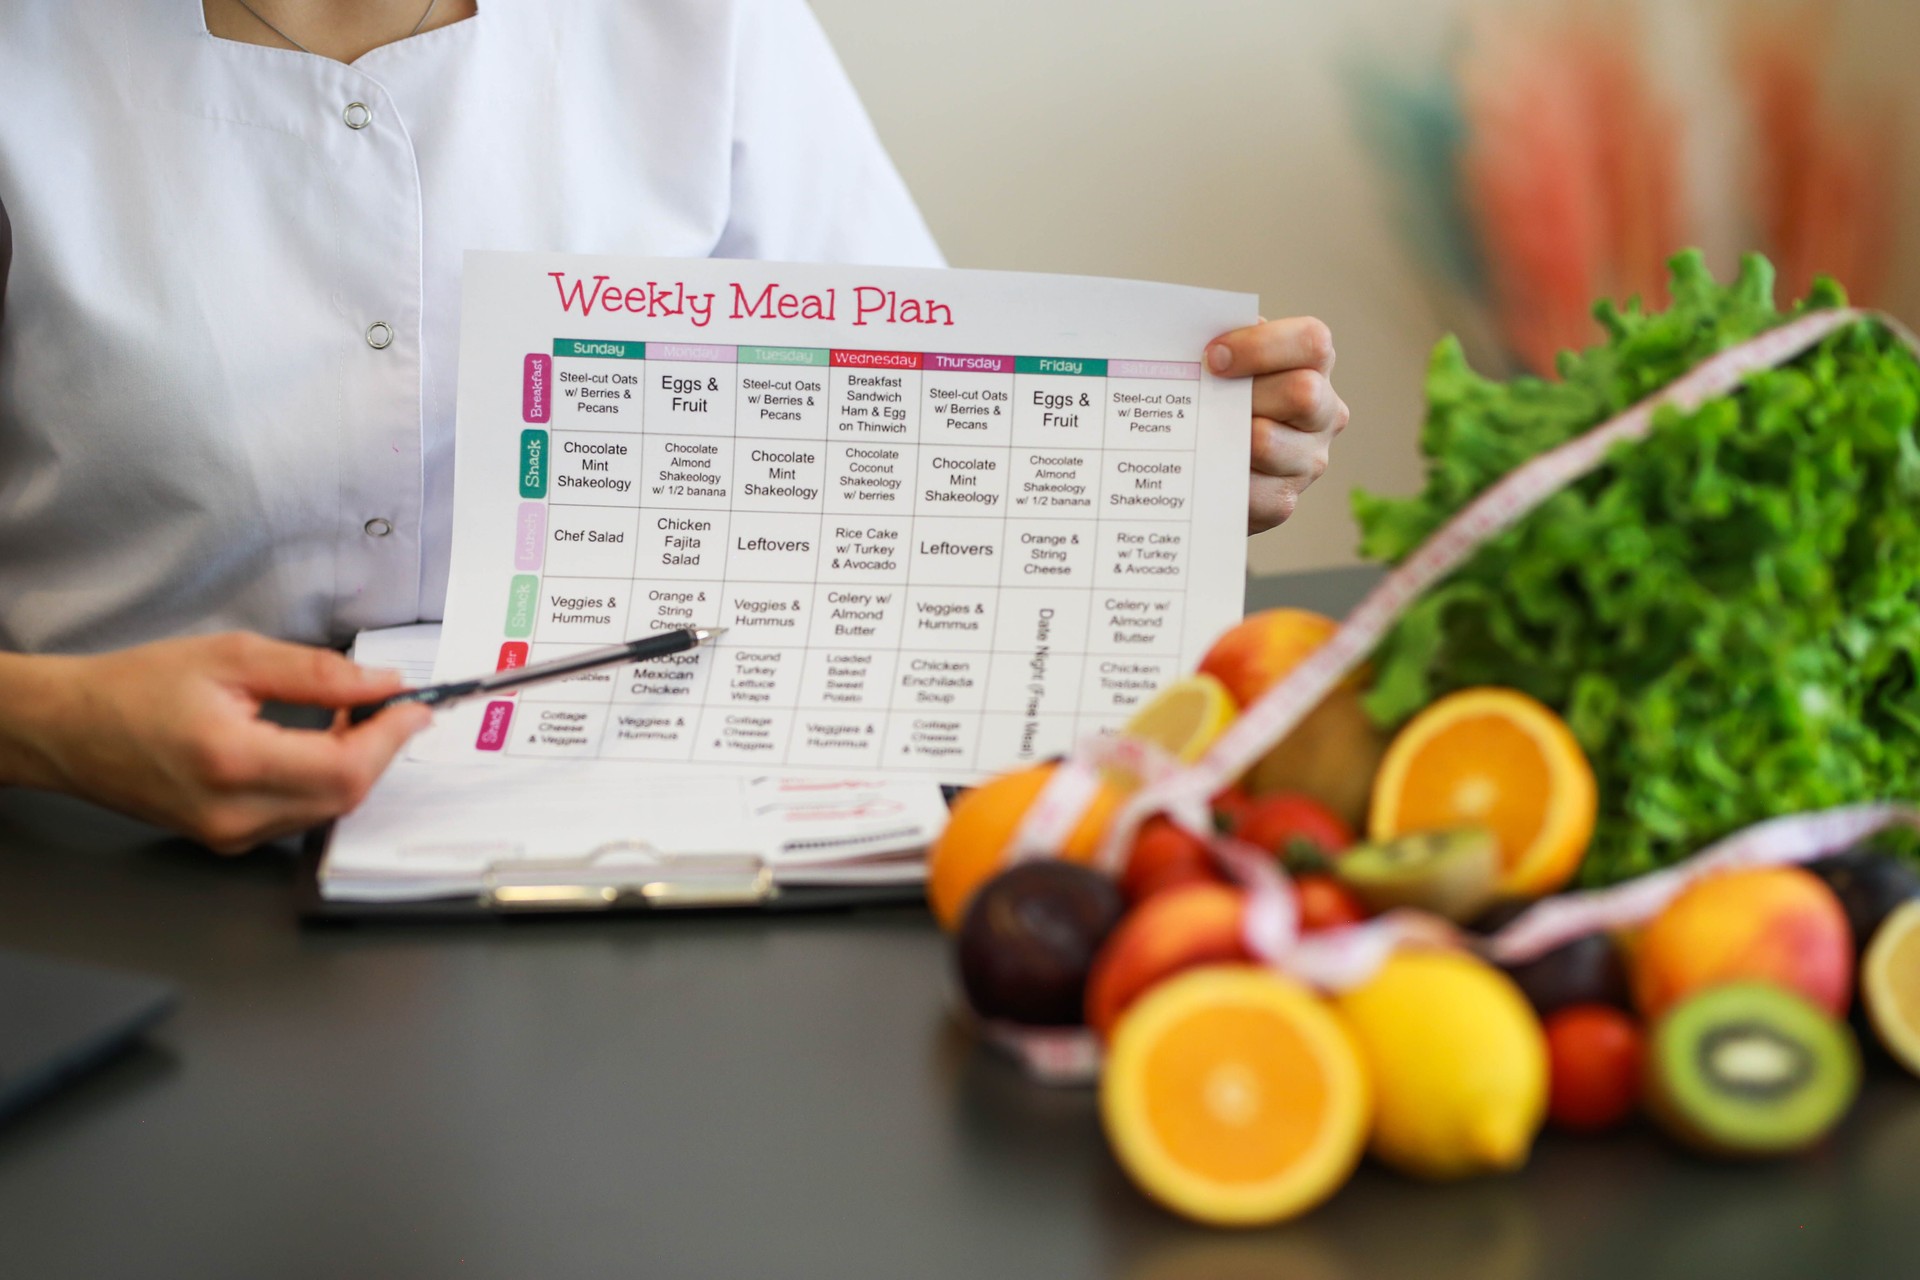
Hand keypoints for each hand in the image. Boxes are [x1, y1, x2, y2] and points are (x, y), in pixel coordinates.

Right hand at [0, 632, 431, 852]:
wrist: (68, 730)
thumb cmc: (134, 688)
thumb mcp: (232, 657)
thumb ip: (315, 673)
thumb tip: (380, 684)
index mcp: (231, 761)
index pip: (345, 767)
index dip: (391, 737)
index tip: (414, 706)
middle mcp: (232, 812)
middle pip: (345, 796)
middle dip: (380, 750)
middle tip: (387, 707)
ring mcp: (229, 835)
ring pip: (327, 810)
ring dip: (354, 766)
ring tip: (348, 719)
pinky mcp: (226, 840)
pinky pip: (300, 817)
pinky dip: (324, 782)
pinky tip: (317, 746)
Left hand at [1206, 317, 1349, 533]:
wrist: (1212, 460)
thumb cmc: (1222, 397)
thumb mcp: (1227, 362)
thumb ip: (1222, 343)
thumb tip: (1189, 337)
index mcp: (1314, 365)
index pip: (1311, 341)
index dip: (1260, 345)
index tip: (1212, 357)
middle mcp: (1325, 412)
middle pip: (1302, 393)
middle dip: (1242, 393)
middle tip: (1206, 397)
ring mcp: (1310, 459)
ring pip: (1268, 441)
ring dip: (1226, 434)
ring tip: (1203, 431)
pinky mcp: (1283, 500)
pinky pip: (1248, 487)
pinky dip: (1217, 473)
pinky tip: (1203, 463)